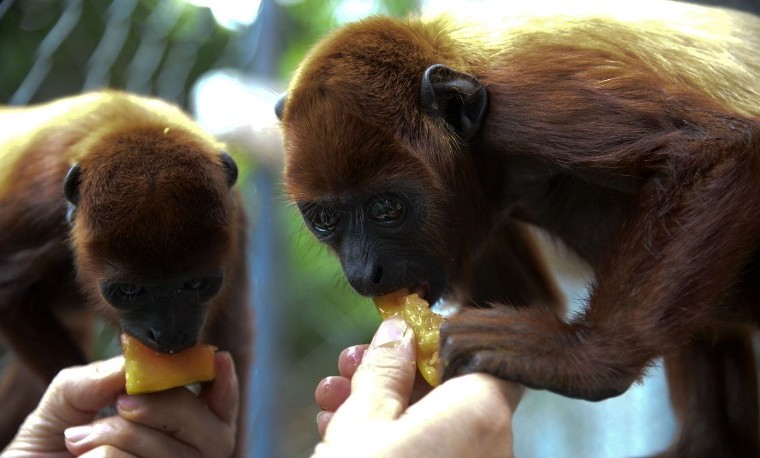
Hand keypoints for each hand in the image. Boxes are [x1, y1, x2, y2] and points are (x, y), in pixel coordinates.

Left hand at [3, 352, 238, 457]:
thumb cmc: (45, 447)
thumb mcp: (69, 398)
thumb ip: (102, 375)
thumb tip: (137, 362)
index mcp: (177, 432)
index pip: (221, 411)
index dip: (227, 385)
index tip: (216, 357)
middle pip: (214, 435)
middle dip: (170, 407)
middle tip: (123, 402)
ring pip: (172, 454)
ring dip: (118, 435)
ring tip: (76, 439)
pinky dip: (101, 456)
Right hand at [313, 316, 522, 457]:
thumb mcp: (363, 418)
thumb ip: (385, 368)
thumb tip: (397, 333)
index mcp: (480, 415)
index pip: (484, 357)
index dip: (442, 341)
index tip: (402, 336)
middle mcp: (492, 446)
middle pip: (450, 390)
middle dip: (394, 372)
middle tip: (351, 364)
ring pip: (435, 425)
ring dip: (382, 405)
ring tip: (332, 395)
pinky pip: (432, 453)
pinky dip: (394, 439)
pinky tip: (339, 431)